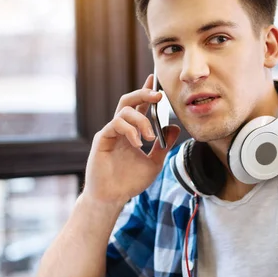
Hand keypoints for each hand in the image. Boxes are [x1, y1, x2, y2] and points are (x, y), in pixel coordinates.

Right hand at [82, 74, 180, 206]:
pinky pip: (115, 125)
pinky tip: (138, 143)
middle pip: (128, 101)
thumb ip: (164, 145)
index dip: (146, 91)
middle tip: (158, 95)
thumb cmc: (130, 181)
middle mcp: (120, 128)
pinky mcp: (102, 140)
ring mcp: (110, 133)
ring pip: (124, 111)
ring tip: (150, 138)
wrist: (113, 197)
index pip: (140, 107)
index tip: (155, 79)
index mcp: (132, 131)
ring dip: (141, 121)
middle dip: (143, 94)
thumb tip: (175, 127)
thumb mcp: (155, 162)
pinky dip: (130, 131)